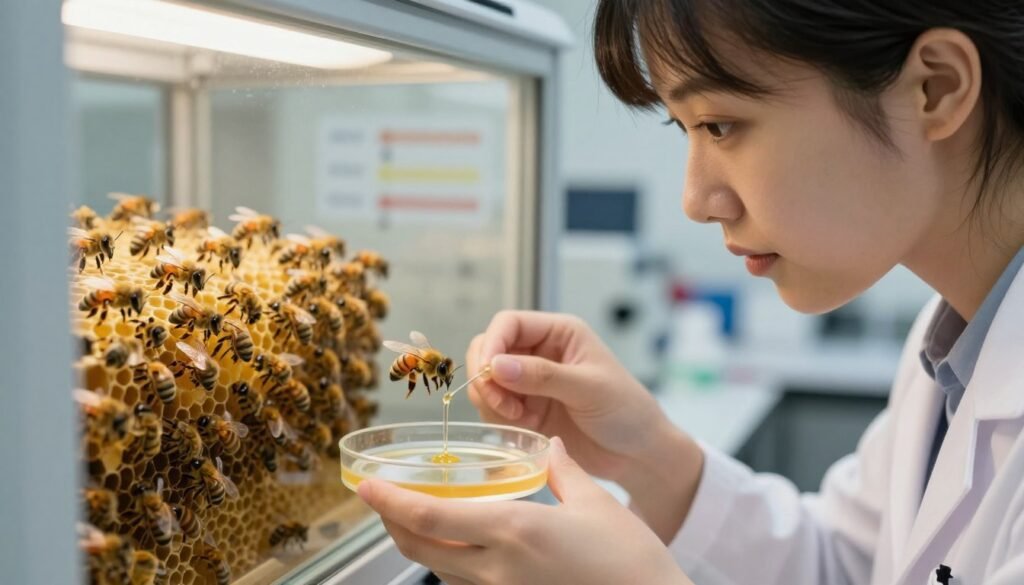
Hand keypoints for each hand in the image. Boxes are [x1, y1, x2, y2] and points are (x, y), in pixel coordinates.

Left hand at [358, 437, 694, 584]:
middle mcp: (498, 568)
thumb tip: (549, 447)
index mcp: (513, 531)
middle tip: (381, 500)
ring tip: (412, 518)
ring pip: (440, 570)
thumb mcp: (595, 504)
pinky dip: (449, 563)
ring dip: (418, 543)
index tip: (367, 487)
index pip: (430, 516)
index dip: (390, 503)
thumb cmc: (630, 560)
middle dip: (392, 524)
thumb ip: (562, 471)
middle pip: (421, 548)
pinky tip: (457, 547)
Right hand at [466, 311, 702, 541]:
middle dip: (486, 376)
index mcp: (559, 333)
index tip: (486, 372)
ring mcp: (529, 382)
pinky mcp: (525, 409)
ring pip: (486, 380)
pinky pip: (493, 407)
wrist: (637, 454)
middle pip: (488, 349)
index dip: (491, 344)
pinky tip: (525, 429)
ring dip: (491, 400)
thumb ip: (543, 375)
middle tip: (500, 403)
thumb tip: (496, 365)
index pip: (508, 323)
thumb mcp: (588, 388)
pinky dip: (498, 418)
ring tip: (519, 418)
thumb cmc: (626, 411)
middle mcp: (539, 352)